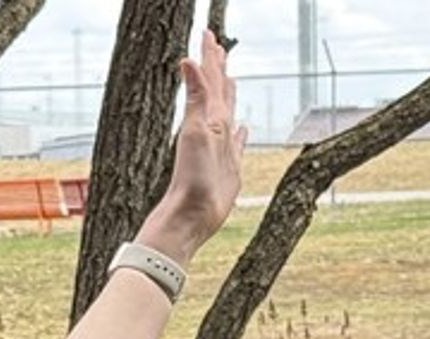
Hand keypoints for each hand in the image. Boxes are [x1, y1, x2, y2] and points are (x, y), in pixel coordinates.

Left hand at [135, 28, 245, 266]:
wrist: (193, 214)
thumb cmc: (192, 176)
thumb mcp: (196, 131)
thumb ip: (196, 96)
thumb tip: (186, 59)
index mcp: (207, 117)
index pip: (209, 78)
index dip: (209, 56)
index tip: (208, 33)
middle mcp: (214, 129)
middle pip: (218, 91)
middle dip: (218, 68)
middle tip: (218, 47)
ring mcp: (222, 147)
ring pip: (228, 112)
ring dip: (230, 95)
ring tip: (232, 79)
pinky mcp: (230, 167)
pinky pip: (238, 144)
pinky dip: (241, 133)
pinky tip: (243, 128)